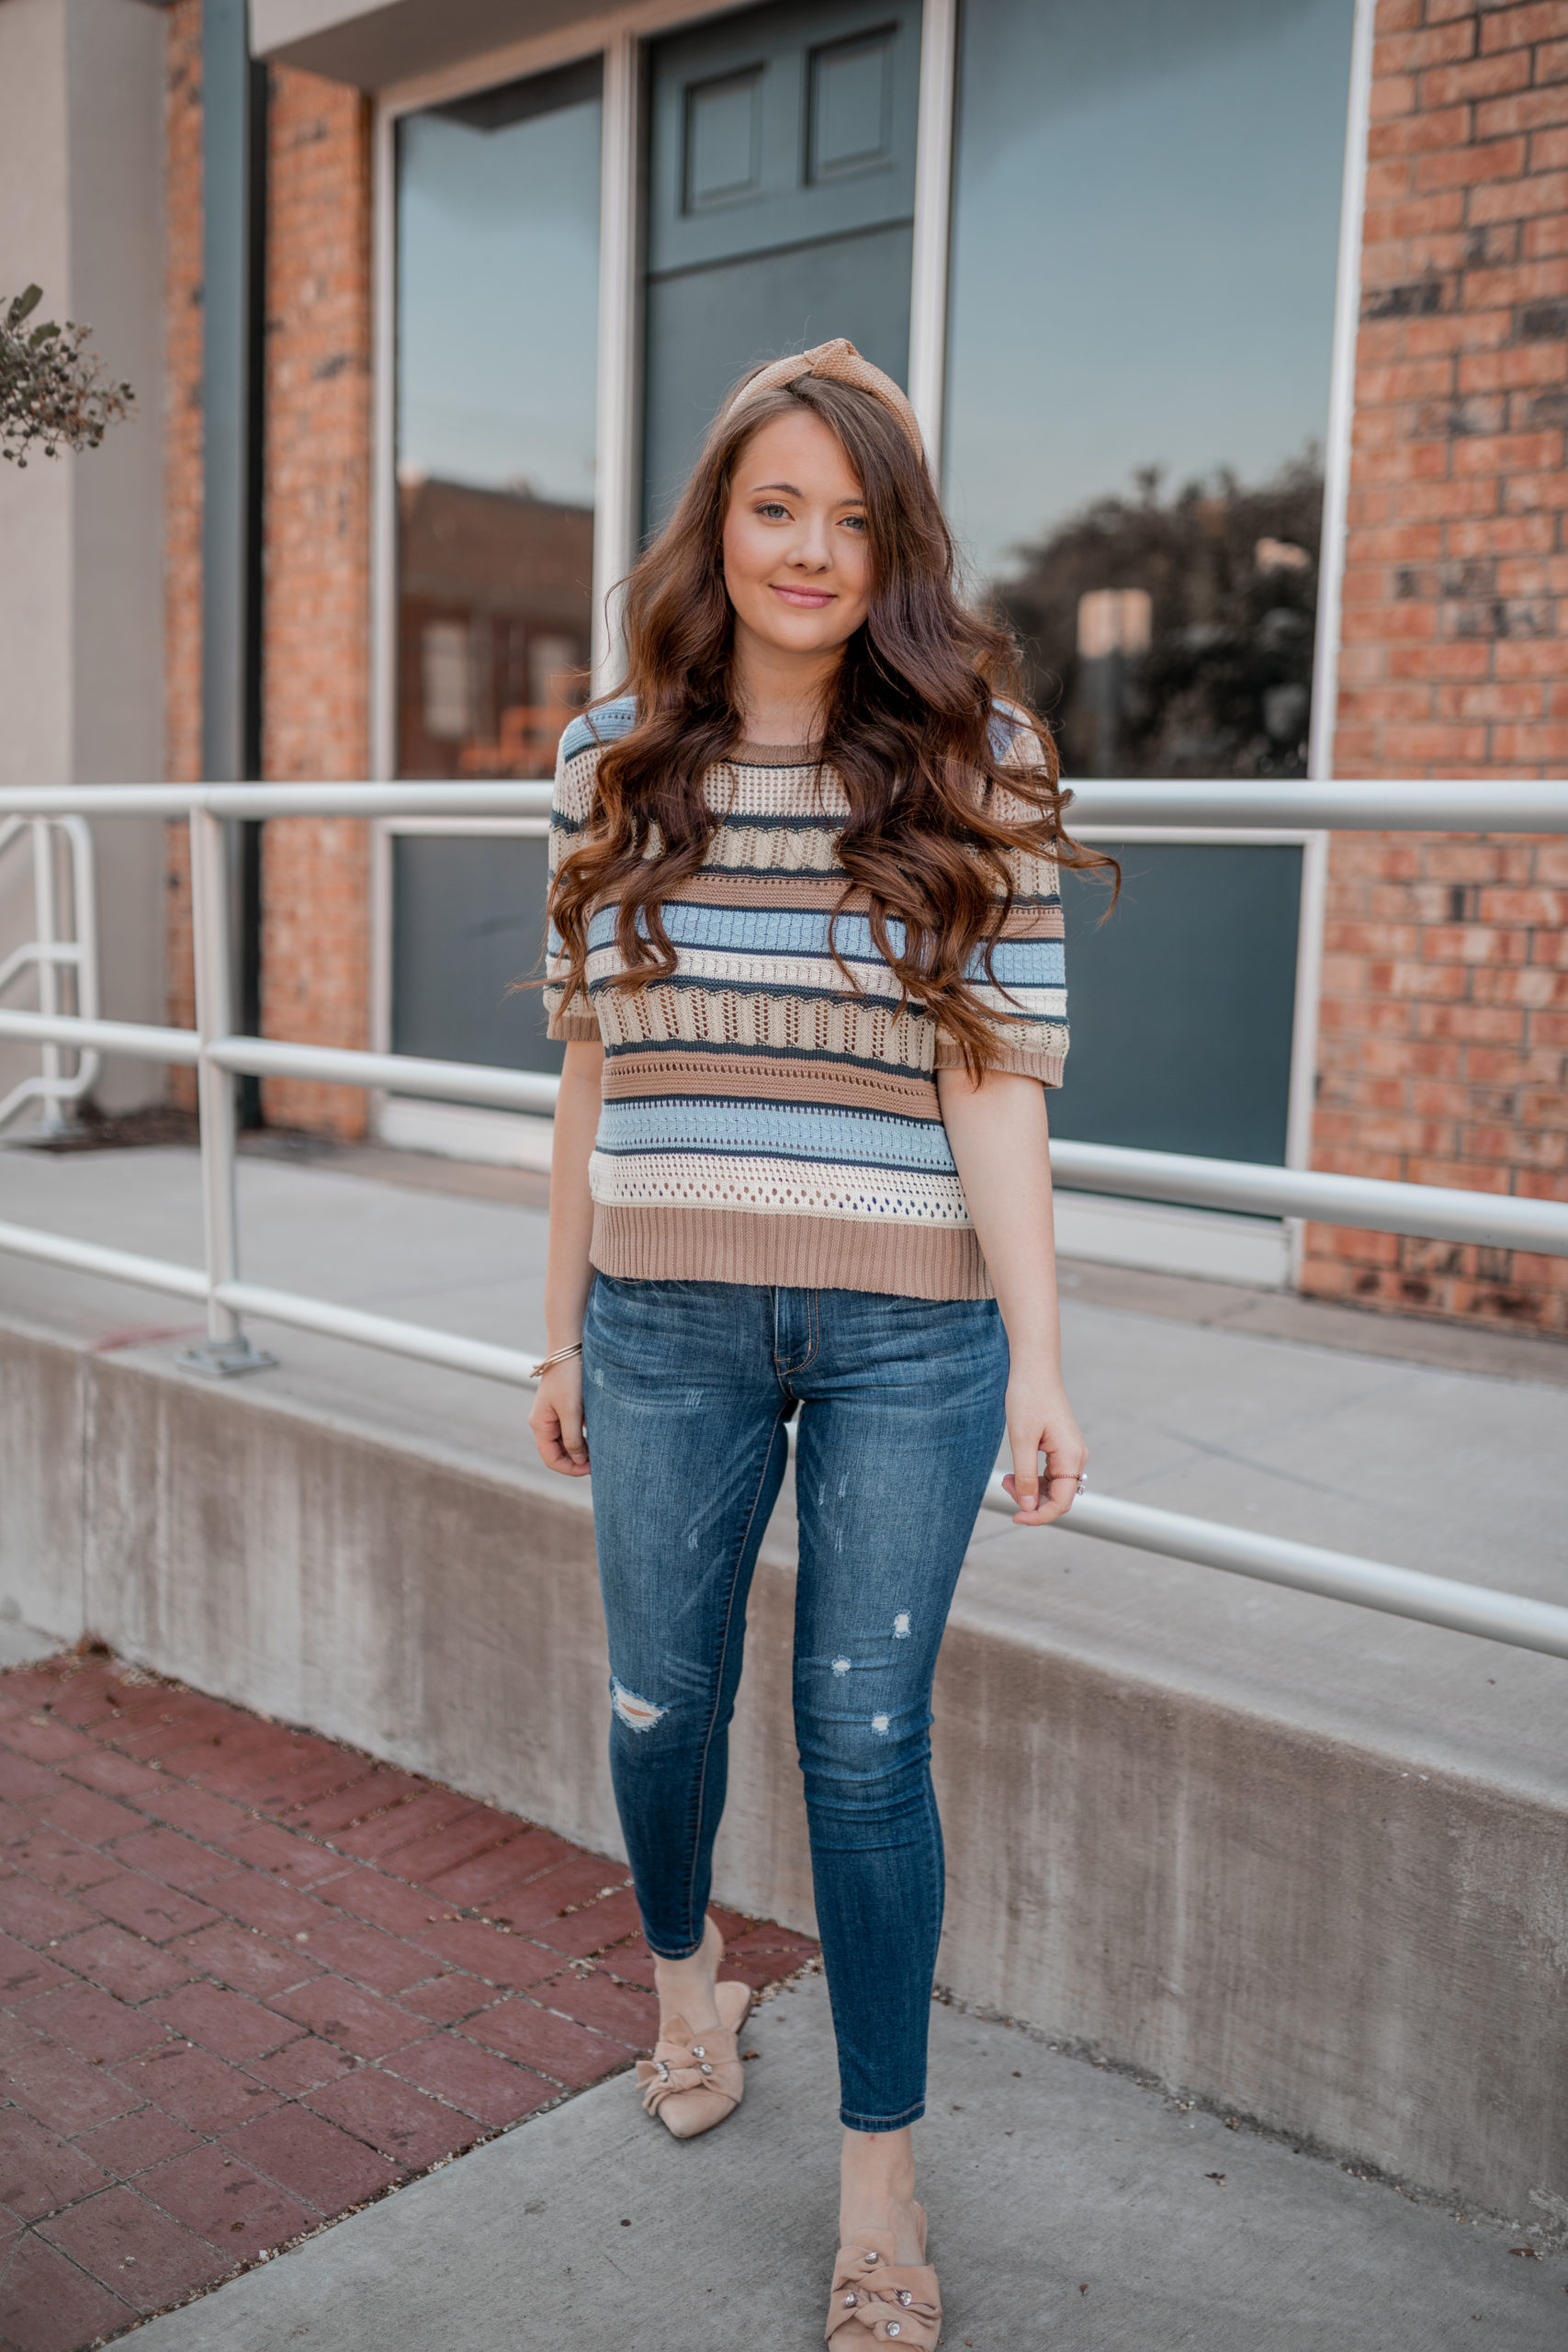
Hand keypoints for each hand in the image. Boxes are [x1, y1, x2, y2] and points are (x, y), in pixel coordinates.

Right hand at [529, 1355, 589, 1476]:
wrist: (569, 1349)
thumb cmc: (569, 1378)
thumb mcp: (572, 1411)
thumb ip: (573, 1439)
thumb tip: (578, 1461)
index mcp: (540, 1425)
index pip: (551, 1459)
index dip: (570, 1469)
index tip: (591, 1469)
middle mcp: (543, 1422)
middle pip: (557, 1452)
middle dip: (576, 1461)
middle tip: (599, 1462)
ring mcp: (552, 1415)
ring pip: (565, 1442)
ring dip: (580, 1450)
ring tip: (599, 1452)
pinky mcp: (562, 1407)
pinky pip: (570, 1430)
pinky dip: (582, 1437)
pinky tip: (596, 1437)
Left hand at [998, 1370, 1085, 1526]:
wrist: (1034, 1369)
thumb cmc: (1027, 1398)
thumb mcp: (1021, 1440)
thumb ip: (1025, 1476)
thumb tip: (1029, 1507)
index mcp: (1071, 1457)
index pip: (1060, 1503)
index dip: (1038, 1516)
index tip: (1014, 1517)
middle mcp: (1077, 1458)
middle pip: (1058, 1498)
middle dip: (1031, 1502)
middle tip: (1004, 1485)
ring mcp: (1071, 1453)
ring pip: (1054, 1489)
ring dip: (1030, 1491)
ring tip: (1005, 1479)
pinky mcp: (1062, 1449)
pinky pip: (1051, 1476)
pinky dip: (1032, 1479)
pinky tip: (1013, 1473)